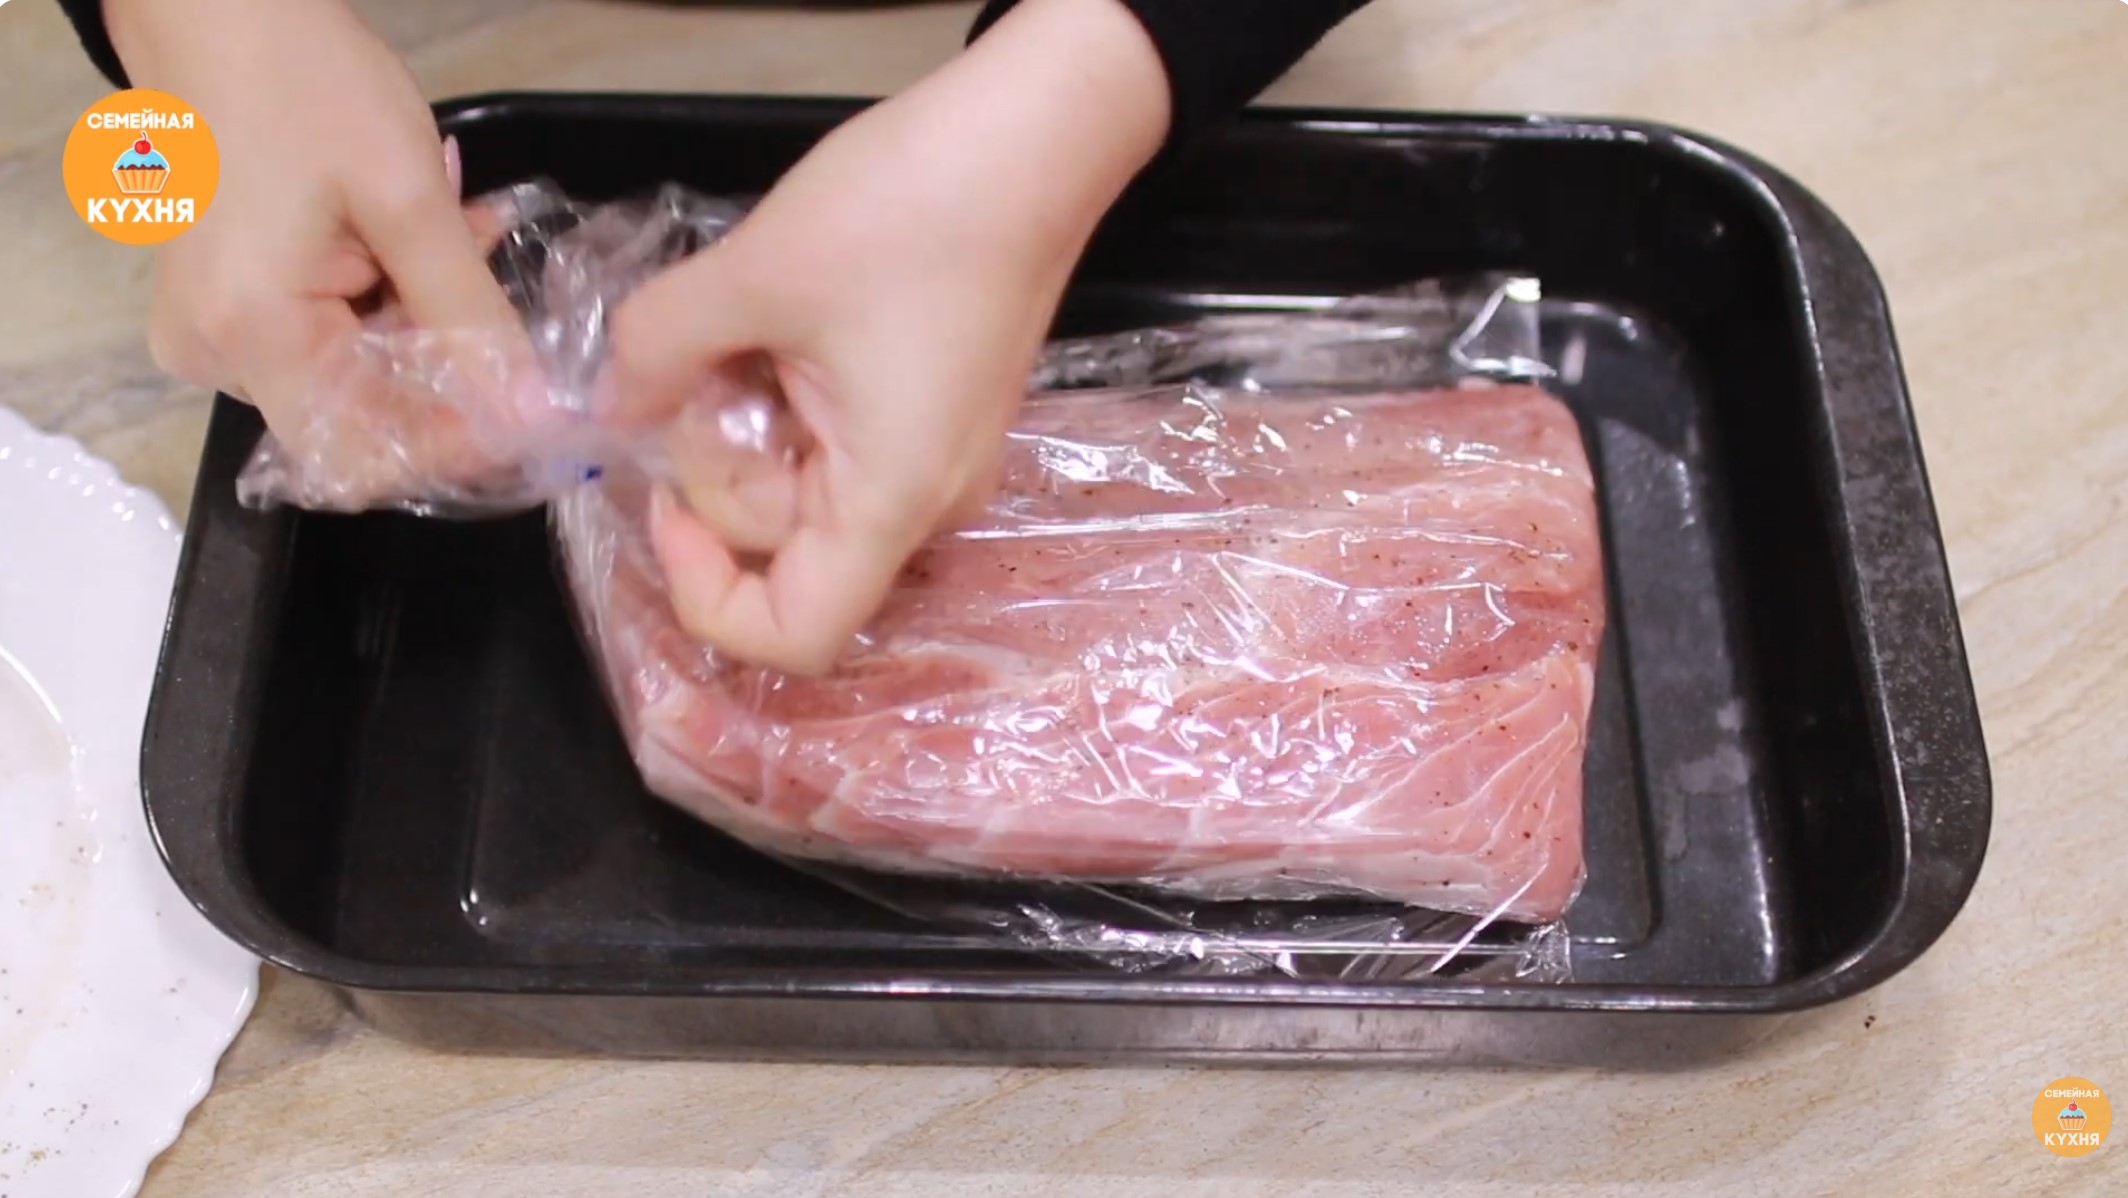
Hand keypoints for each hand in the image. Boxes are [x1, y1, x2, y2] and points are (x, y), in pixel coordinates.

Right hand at [108, 0, 528, 502]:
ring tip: (459, 233)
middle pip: (362, 419)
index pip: (361, 454)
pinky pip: (329, 339)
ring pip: (356, 378)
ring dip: (428, 326)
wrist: (216, 10)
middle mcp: (218, 355)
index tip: (526, 416)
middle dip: (450, 374)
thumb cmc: (304, 84)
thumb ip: (470, 315)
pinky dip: (391, 302)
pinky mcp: (231, 307)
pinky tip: (420, 238)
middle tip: (505, 301)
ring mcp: (217, 333)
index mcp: (251, 333)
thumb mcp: (408, 200)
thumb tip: (532, 411)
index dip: (451, 449)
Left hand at [609, 0, 1169, 673]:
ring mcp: (936, 463)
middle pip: (786, 553)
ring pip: (805, 496)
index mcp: (891, 498)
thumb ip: (657, 352)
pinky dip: (785, 405)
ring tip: (745, 326)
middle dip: (716, 468)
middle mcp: (926, 504)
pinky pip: (836, 450)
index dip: (704, 593)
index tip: (663, 498)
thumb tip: (611, 404)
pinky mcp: (933, 419)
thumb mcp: (754, 272)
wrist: (1033, 137)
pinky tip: (778, 327)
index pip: (793, 635)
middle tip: (697, 361)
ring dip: (747, 427)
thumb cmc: (912, 209)